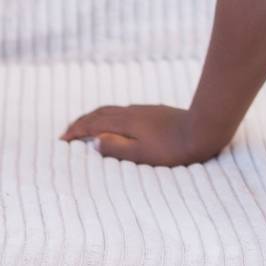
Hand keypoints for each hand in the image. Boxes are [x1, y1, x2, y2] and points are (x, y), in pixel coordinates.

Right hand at [59, 103, 218, 165]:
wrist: (203, 128)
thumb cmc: (173, 148)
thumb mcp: (142, 155)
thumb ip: (117, 148)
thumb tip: (96, 140)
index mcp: (126, 122)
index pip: (94, 123)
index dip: (77, 131)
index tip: (63, 140)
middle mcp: (132, 112)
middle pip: (100, 113)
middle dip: (82, 122)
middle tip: (69, 133)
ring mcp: (144, 110)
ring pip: (112, 110)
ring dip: (96, 117)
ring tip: (88, 127)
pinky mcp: (154, 112)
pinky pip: (123, 111)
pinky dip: (110, 116)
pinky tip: (117, 124)